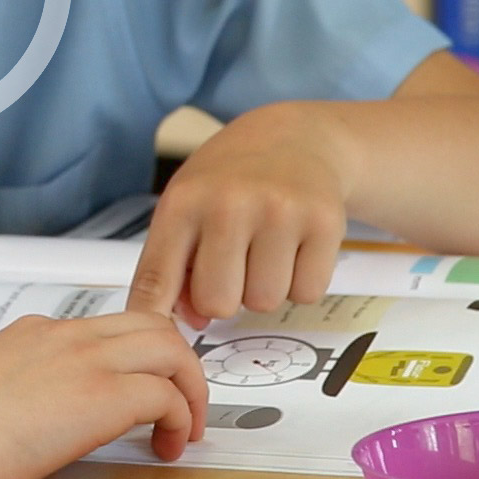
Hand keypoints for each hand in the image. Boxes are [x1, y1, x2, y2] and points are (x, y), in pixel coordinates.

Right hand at [0, 311, 206, 478]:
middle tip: (181, 400)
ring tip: (184, 426)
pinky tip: (165, 446)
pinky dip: (179, 420)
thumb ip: (27, 378)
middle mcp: (70, 335)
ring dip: (190, 387)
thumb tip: (45, 407)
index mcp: (41, 331)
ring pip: (171, 347)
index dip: (139, 354)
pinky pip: (166, 395)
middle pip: (152, 323)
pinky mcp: (105, 395)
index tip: (146, 383)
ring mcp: (89, 360)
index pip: (109, 326)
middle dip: (179, 362)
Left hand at [127, 103, 350, 326]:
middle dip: (225, 295)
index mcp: (184, 201)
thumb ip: (175, 266)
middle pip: (218, 304)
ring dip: (264, 287)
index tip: (154, 340)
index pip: (157, 278)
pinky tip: (294, 245)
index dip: (153, 317)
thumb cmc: (230, 180)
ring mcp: (280, 211)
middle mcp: (229, 203)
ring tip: (264, 247)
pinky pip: (307, 293)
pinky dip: (301, 281)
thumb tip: (193, 322)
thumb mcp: (187, 206)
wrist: (295, 138)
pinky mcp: (325, 222)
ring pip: (265, 303)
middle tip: (234, 262)